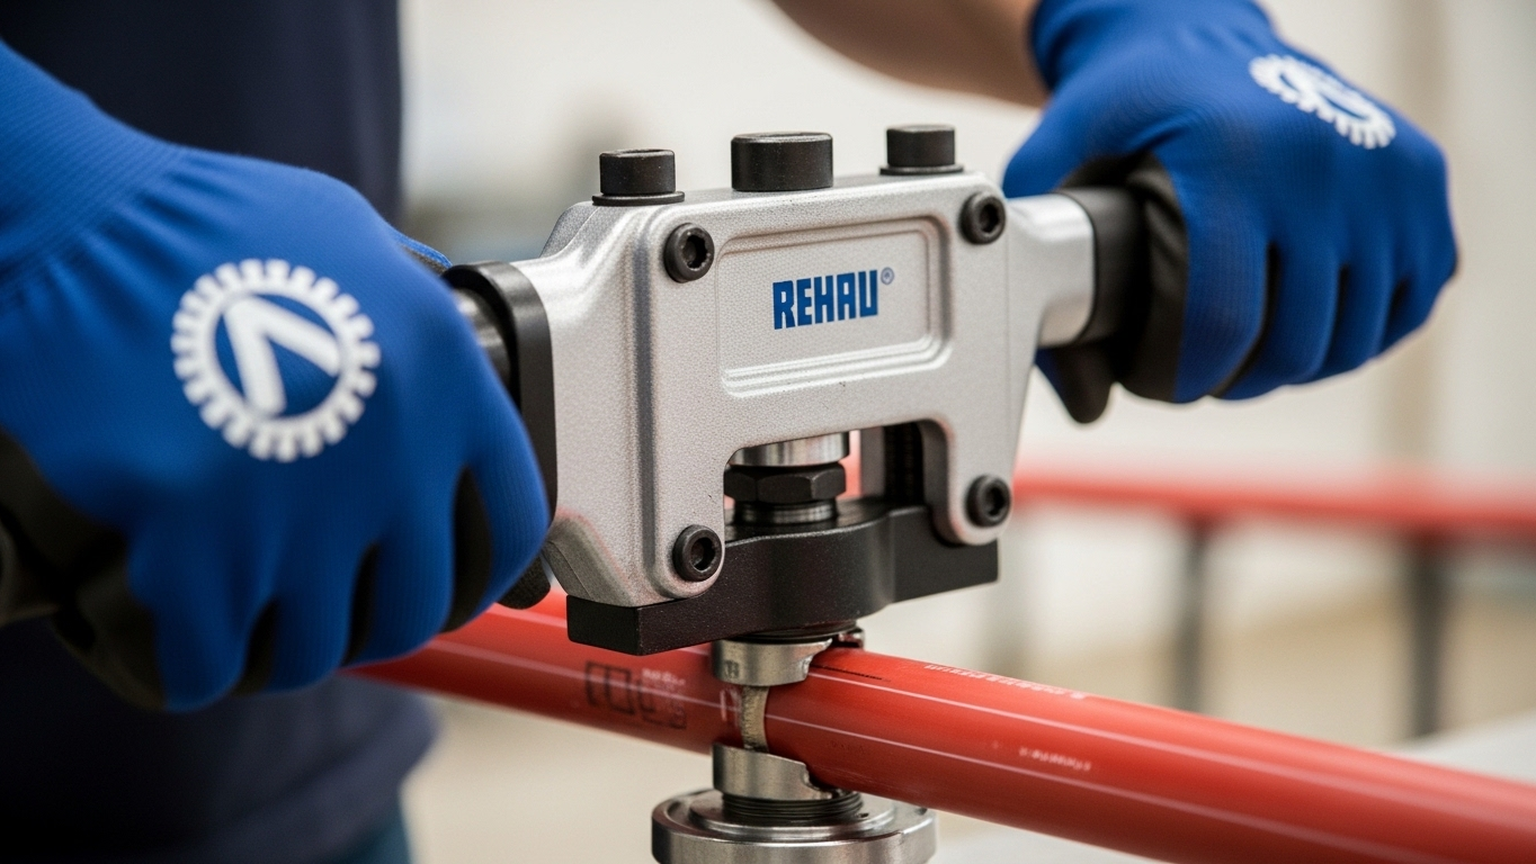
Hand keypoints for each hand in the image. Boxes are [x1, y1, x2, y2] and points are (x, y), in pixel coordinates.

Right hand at [0, 45, 547, 708]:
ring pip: (312, 647)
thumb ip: (421, 327)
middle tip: (330, 603)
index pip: (511, 524)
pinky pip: (208, 662)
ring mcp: (294, 505)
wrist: (72, 220)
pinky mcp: (190, 541)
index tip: (446, 581)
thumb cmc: (202, 225)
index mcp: (443, 376)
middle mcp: (390, 449)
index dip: (479, 572)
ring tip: (252, 616)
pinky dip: (192, 665)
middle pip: (412, 605)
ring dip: (282, 647)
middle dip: (371, 618)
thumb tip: (471, 404)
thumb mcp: (356, 245)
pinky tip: (183, 637)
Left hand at [1003, 0, 1455, 420]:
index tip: (1159, 381)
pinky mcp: (1420, 175)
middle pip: (1294, 343)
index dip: (1184, 377)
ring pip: (1355, 335)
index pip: (1222, 322)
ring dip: (1300, 364)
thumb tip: (1081, 400)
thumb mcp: (1054, 162)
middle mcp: (1317, 163)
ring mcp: (1382, 169)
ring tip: (1250, 352)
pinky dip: (1364, 330)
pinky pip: (1412, 298)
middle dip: (1237, 380)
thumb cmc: (1123, 105)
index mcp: (1228, 160)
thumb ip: (1041, 272)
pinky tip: (1312, 324)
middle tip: (1201, 371)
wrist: (1200, 30)